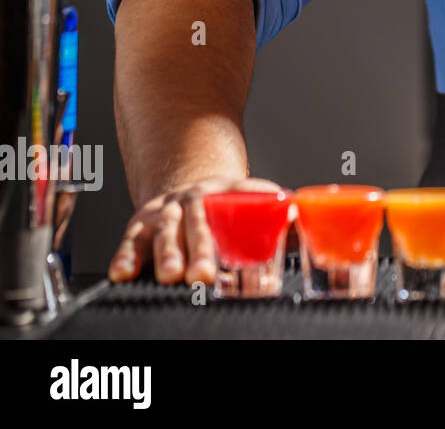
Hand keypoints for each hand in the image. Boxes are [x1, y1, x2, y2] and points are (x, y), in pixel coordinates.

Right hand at [108, 176, 285, 285]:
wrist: (188, 190)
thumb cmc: (227, 208)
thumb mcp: (253, 205)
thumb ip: (278, 219)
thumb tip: (301, 223)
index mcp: (230, 191)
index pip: (245, 196)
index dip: (250, 209)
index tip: (255, 227)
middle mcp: (197, 197)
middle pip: (199, 221)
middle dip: (201, 249)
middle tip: (205, 274)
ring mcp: (168, 209)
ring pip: (166, 229)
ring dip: (167, 253)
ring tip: (171, 276)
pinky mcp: (141, 222)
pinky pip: (132, 239)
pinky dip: (126, 256)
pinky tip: (123, 273)